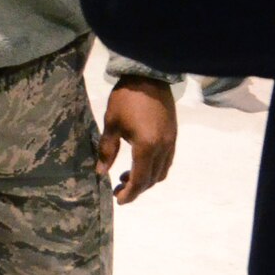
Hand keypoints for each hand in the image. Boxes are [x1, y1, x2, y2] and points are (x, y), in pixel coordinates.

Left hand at [97, 78, 177, 203]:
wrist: (149, 74)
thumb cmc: (126, 99)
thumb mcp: (112, 124)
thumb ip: (107, 150)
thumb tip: (101, 172)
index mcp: (147, 147)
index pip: (140, 180)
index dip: (129, 194)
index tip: (118, 200)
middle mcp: (163, 148)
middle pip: (152, 179)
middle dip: (137, 189)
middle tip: (119, 189)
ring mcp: (171, 141)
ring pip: (162, 171)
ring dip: (147, 179)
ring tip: (128, 176)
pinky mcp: (173, 134)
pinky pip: (167, 160)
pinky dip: (155, 168)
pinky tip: (141, 162)